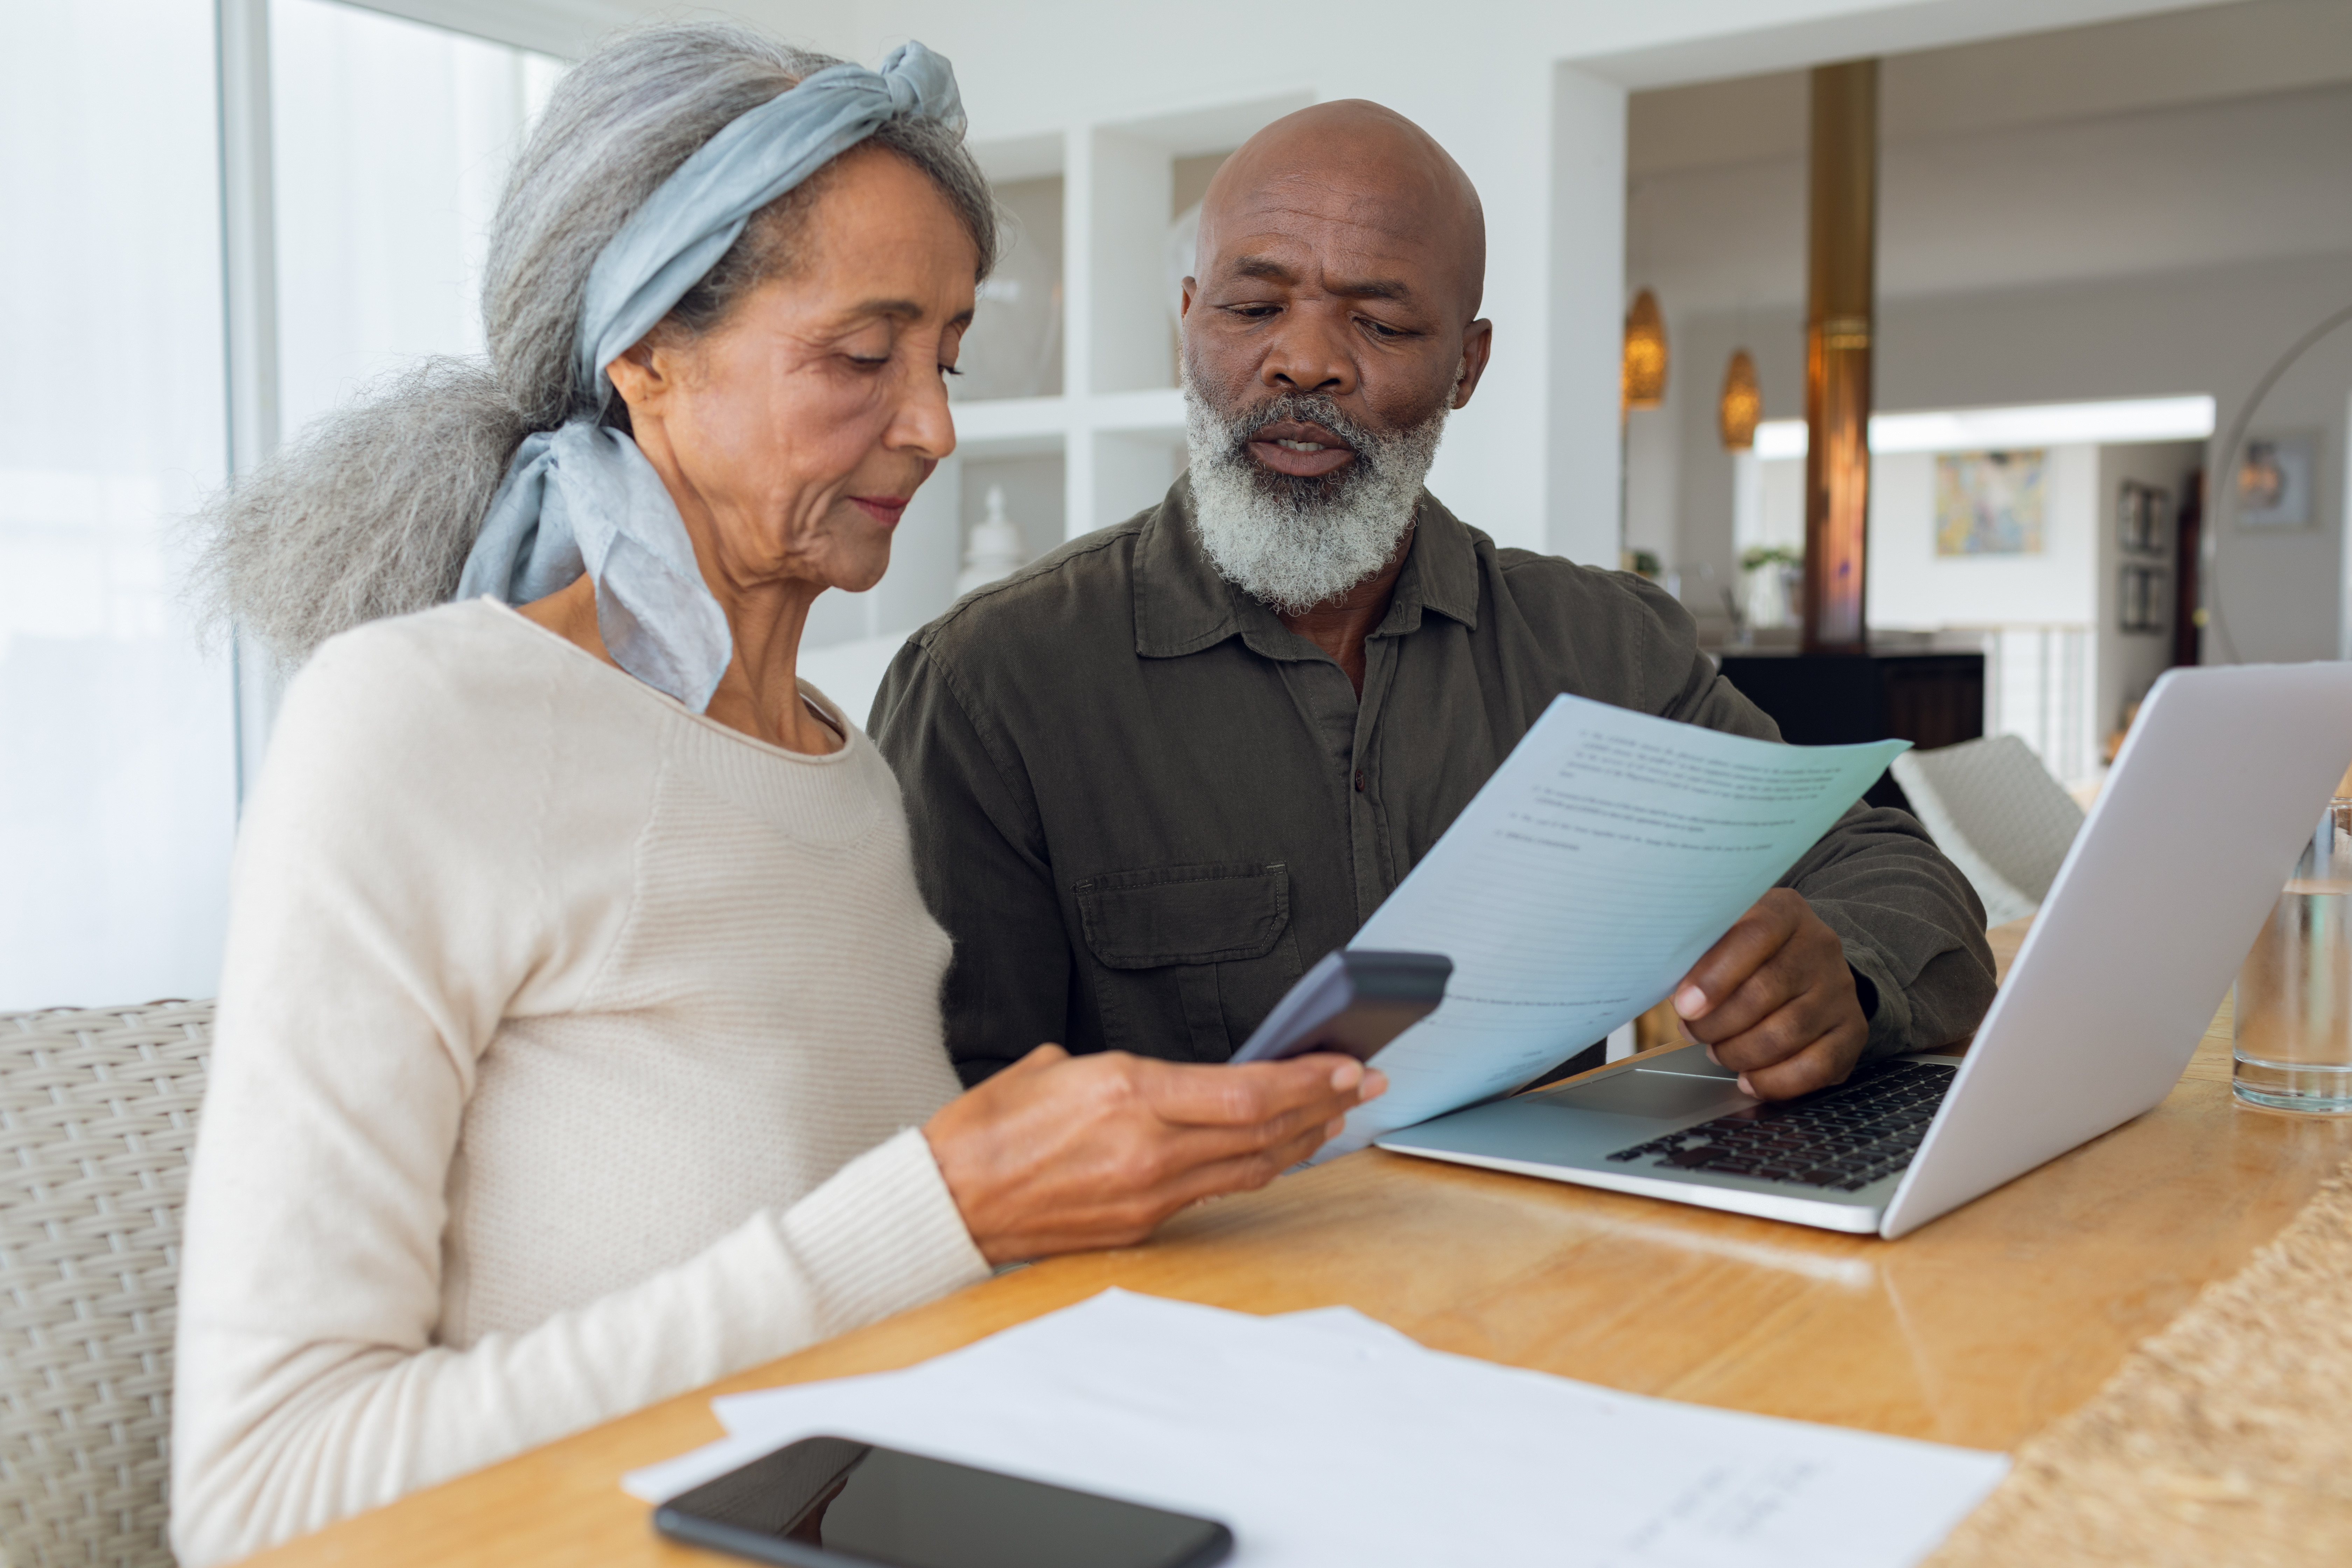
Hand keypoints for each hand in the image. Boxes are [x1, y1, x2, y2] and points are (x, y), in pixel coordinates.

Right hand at [924, 1046, 1385, 1264]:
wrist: (946, 1202)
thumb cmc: (986, 1128)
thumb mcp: (1053, 1066)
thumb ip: (1116, 1070)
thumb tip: (1151, 1077)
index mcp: (1127, 1092)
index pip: (1246, 1090)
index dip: (1306, 1080)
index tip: (1345, 1065)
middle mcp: (1147, 1146)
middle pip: (1263, 1130)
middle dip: (1323, 1105)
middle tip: (1366, 1086)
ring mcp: (1148, 1192)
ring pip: (1249, 1166)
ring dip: (1301, 1140)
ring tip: (1336, 1117)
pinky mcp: (1139, 1225)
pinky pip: (1214, 1191)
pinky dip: (1255, 1168)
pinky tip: (1278, 1152)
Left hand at [1671, 889, 1867, 1100]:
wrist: (1807, 967)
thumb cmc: (1747, 956)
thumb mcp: (1723, 936)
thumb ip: (1698, 954)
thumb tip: (1668, 992)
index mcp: (1785, 911)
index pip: (1754, 936)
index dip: (1714, 975)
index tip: (1683, 1005)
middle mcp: (1820, 946)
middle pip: (1766, 991)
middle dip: (1718, 1023)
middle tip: (1692, 1031)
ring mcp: (1840, 989)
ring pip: (1787, 1032)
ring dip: (1740, 1052)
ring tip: (1717, 1050)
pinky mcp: (1852, 1030)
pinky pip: (1816, 1066)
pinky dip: (1776, 1081)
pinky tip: (1749, 1079)